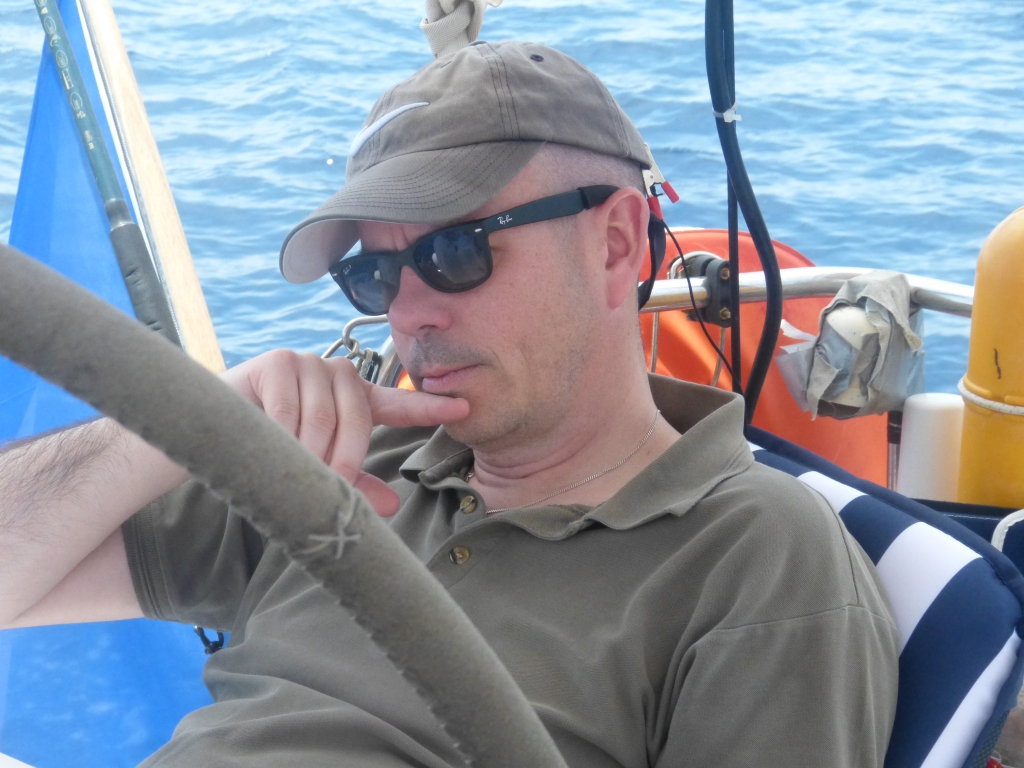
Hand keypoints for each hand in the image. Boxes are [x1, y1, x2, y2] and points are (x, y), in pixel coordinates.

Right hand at [221, 350, 468, 515]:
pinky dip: (281, 435)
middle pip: (357, 418)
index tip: (464, 407)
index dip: (429, 406)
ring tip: (290, 469)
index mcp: (355, 399)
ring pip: (323, 417)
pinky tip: (268, 446)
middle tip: (327, 485)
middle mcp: (337, 375)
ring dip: (308, 452)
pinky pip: (289, 408)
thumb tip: (389, 507)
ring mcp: (308, 364)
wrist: (211, 436)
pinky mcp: (277, 362)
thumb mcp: (316, 473)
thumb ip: (352, 486)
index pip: (398, 403)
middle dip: (344, 458)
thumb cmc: (270, 452)